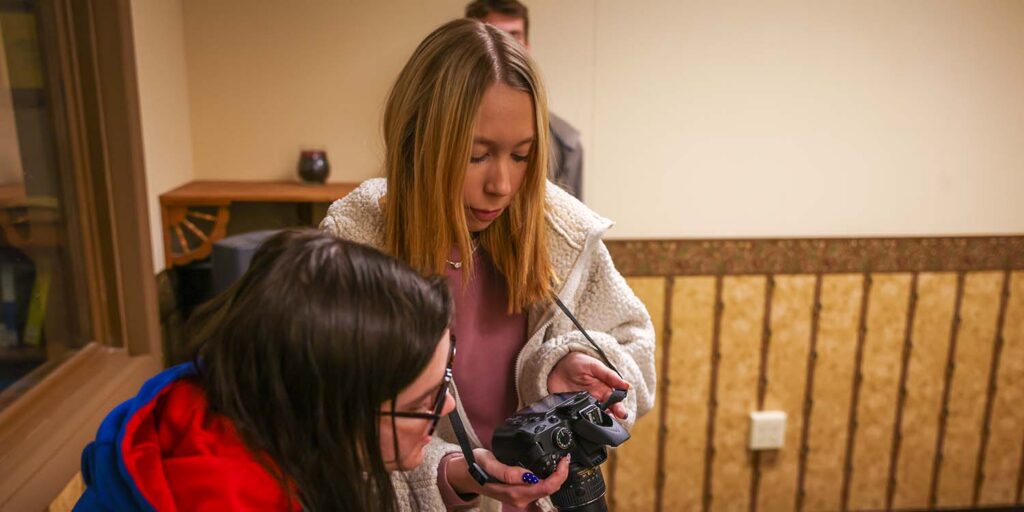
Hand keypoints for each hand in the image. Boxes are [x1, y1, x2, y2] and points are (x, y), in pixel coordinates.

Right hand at [446, 448, 569, 508]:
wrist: (467, 475)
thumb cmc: (476, 467)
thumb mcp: (488, 462)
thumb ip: (506, 471)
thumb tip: (528, 476)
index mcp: (514, 492)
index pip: (545, 487)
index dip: (559, 474)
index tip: (563, 460)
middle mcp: (519, 499)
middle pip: (549, 490)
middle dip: (561, 475)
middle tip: (565, 458)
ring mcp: (520, 499)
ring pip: (546, 491)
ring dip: (556, 478)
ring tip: (560, 463)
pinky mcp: (520, 495)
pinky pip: (539, 490)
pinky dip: (549, 480)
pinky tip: (551, 471)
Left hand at [547, 352, 630, 419]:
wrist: (555, 364)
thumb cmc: (577, 362)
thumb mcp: (594, 366)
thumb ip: (609, 376)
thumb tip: (628, 385)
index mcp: (603, 390)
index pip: (614, 402)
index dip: (619, 409)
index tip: (622, 414)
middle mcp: (594, 399)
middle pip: (605, 412)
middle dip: (610, 418)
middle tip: (612, 421)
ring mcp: (582, 405)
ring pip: (592, 417)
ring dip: (597, 421)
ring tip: (600, 424)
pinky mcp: (570, 409)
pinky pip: (576, 418)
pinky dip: (580, 421)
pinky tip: (583, 422)